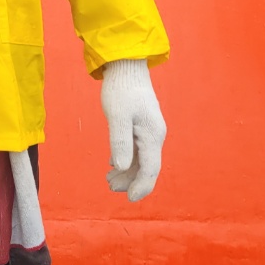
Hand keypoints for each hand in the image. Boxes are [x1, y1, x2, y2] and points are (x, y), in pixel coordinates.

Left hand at [100, 58, 165, 200]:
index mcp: (152, 135)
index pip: (150, 169)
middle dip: (131, 181)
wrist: (127, 65)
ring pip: (142, 159)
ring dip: (127, 171)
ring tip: (109, 179)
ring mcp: (150, 130)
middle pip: (147, 167)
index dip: (141, 186)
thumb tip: (122, 167)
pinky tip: (114, 163)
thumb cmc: (121, 89)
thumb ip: (120, 141)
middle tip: (110, 186)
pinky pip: (138, 149)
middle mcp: (155, 135)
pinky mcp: (143, 125)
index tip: (130, 199)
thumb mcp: (117, 115)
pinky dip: (127, 159)